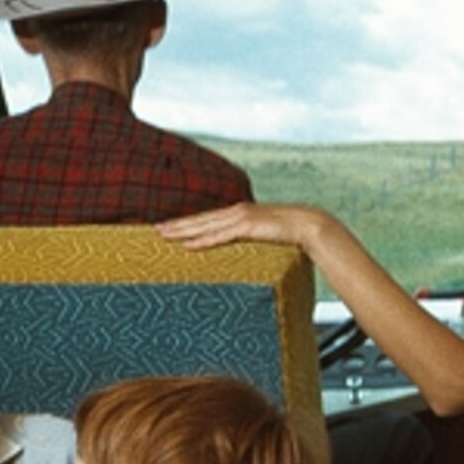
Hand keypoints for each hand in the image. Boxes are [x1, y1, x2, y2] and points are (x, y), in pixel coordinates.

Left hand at [156, 202, 323, 252]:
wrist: (309, 225)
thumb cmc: (289, 234)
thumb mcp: (265, 235)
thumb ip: (251, 239)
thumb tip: (243, 251)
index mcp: (239, 213)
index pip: (207, 218)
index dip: (187, 222)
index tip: (169, 227)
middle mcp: (236, 212)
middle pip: (200, 220)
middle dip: (176, 225)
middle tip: (154, 230)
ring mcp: (240, 218)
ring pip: (204, 226)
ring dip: (182, 231)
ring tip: (163, 235)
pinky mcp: (247, 227)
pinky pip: (219, 236)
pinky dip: (202, 240)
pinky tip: (186, 245)